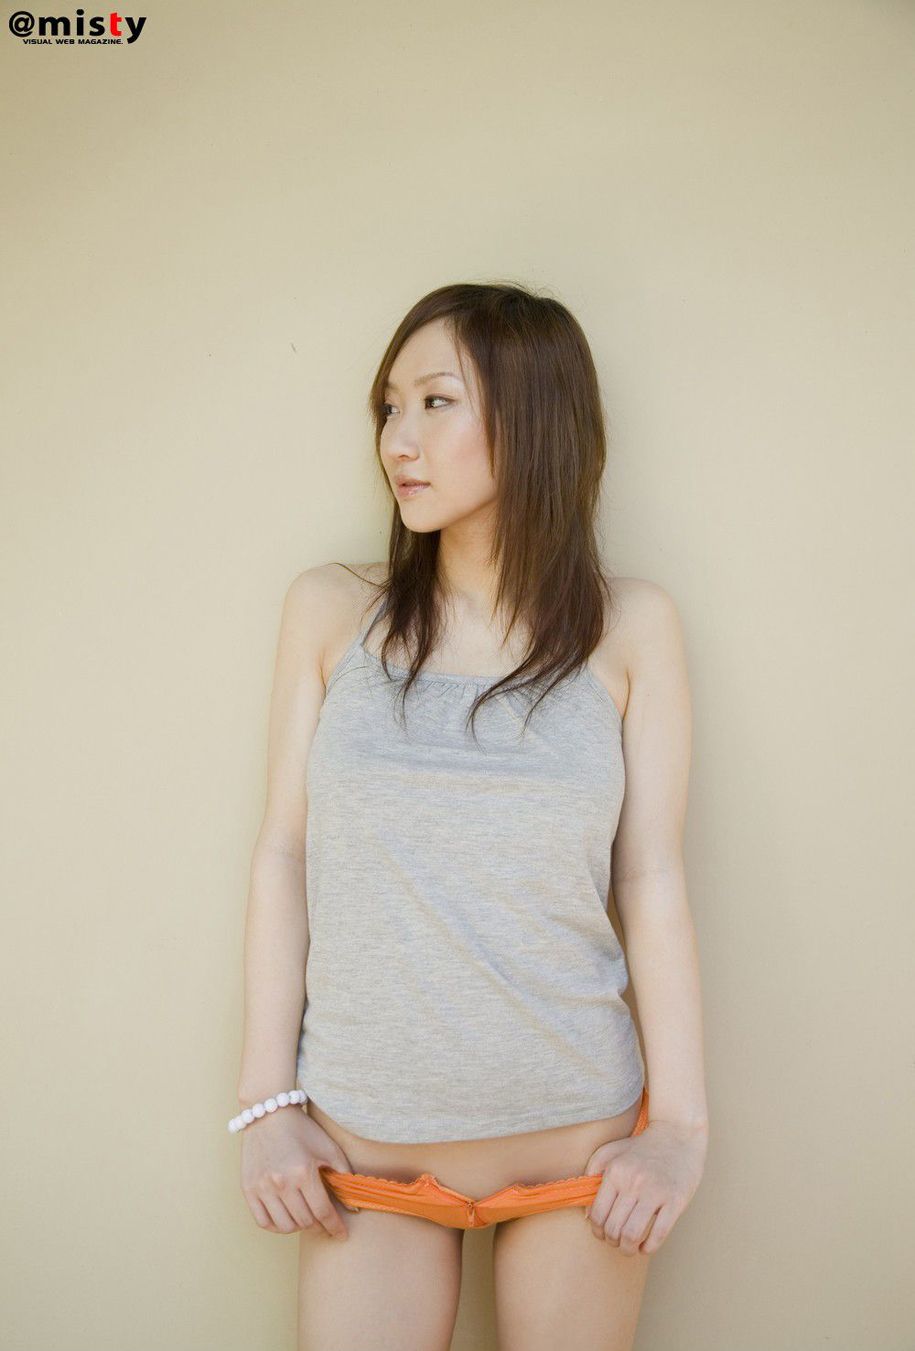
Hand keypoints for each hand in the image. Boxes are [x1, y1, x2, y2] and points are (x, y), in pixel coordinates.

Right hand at [239, 1105, 356, 1239]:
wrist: (268, 1113)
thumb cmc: (302, 1129)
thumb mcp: (328, 1147)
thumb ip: (343, 1175)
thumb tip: (353, 1206)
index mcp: (304, 1172)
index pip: (323, 1212)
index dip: (335, 1227)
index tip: (342, 1235)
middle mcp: (281, 1182)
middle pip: (305, 1221)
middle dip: (319, 1226)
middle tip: (324, 1222)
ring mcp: (262, 1187)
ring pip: (285, 1226)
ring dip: (299, 1227)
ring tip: (305, 1217)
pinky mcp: (248, 1189)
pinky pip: (263, 1222)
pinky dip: (276, 1226)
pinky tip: (286, 1217)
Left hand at [582, 1118, 707, 1254]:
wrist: (677, 1135)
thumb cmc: (642, 1147)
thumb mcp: (611, 1151)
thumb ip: (593, 1174)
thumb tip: (587, 1213)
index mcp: (616, 1171)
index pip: (597, 1213)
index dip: (597, 1230)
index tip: (602, 1233)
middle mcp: (633, 1182)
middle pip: (614, 1227)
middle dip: (612, 1241)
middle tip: (616, 1242)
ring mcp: (656, 1192)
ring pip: (633, 1234)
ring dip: (628, 1249)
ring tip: (629, 1248)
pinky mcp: (676, 1201)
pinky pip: (659, 1234)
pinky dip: (649, 1248)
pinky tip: (646, 1247)